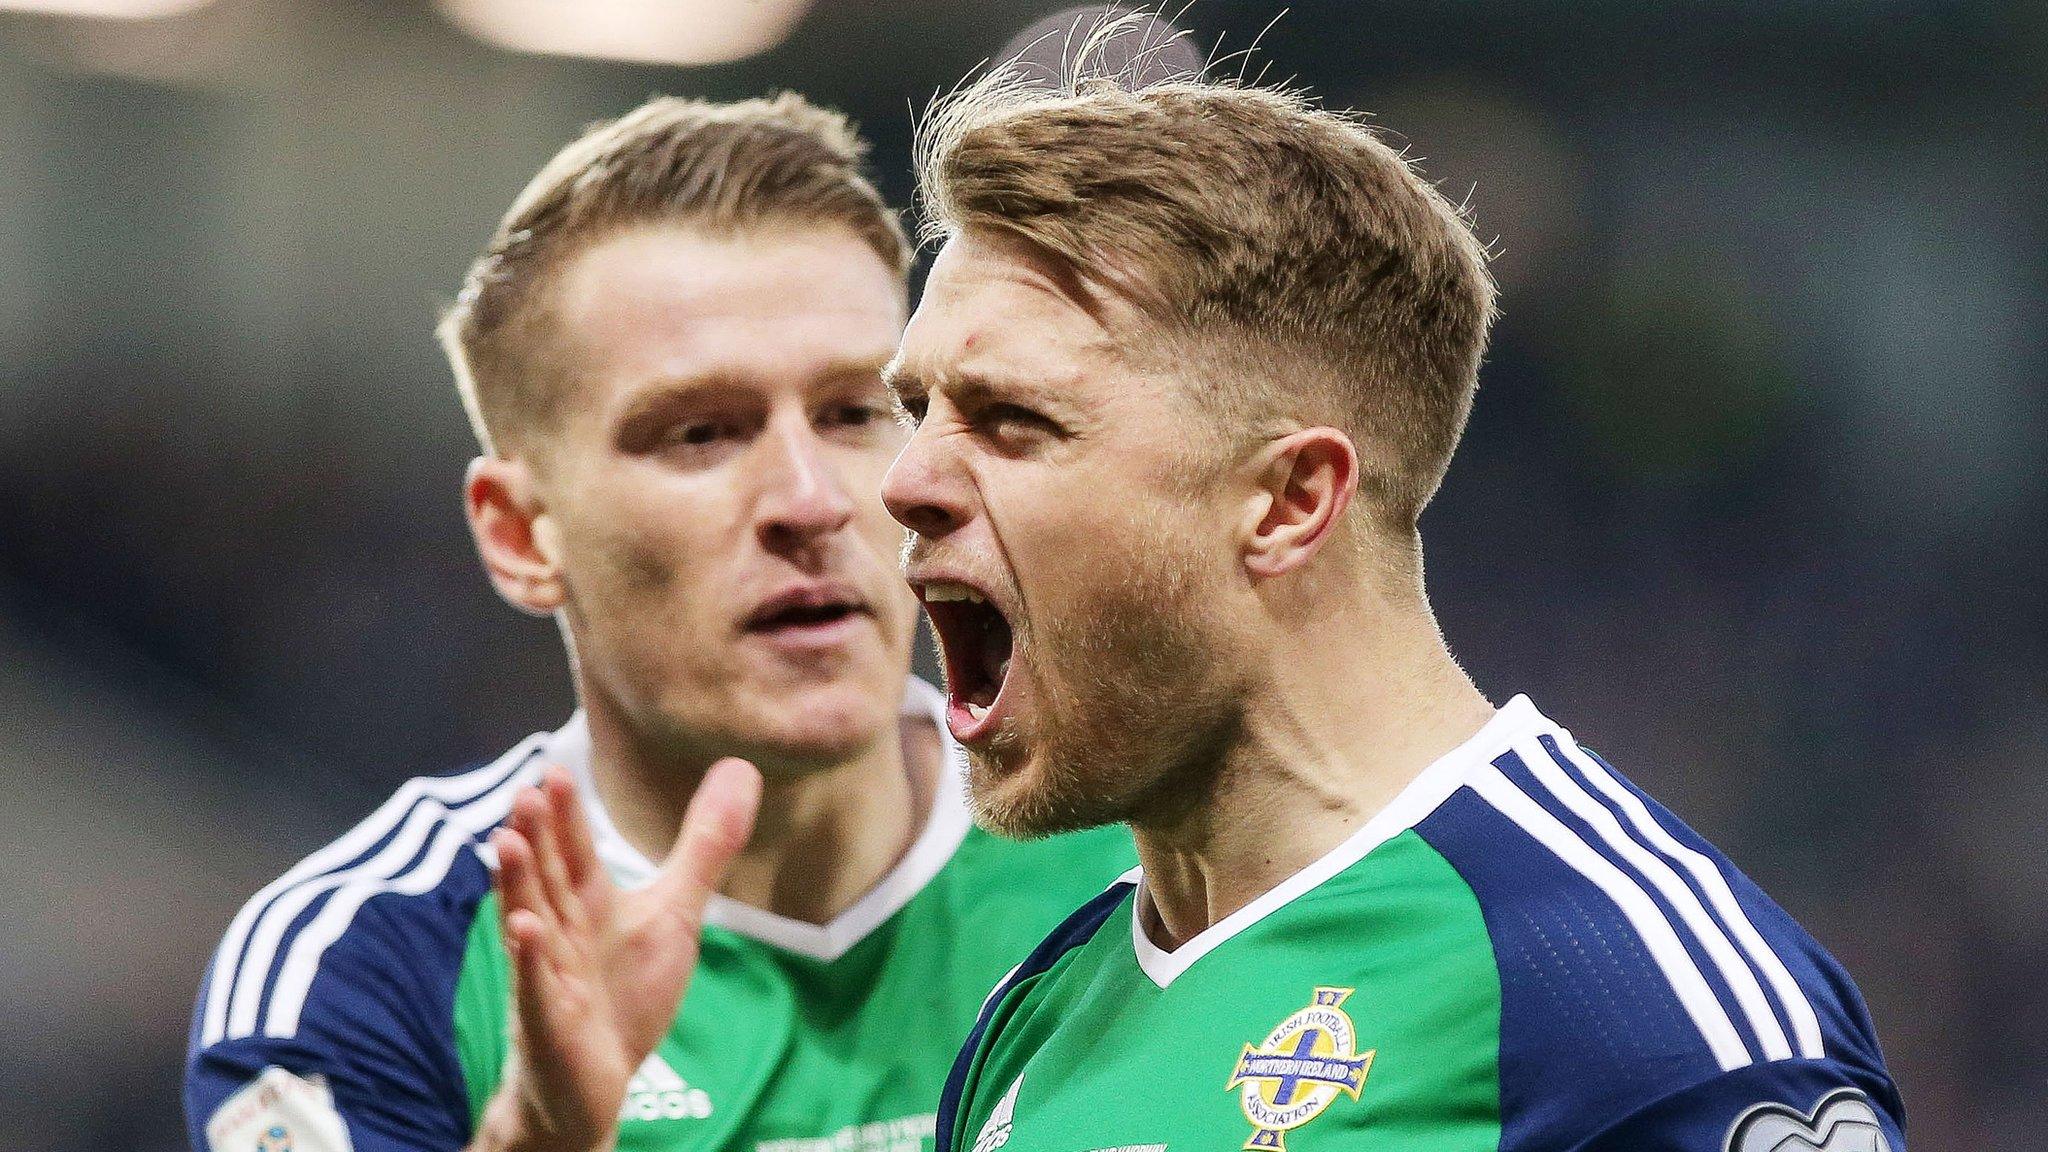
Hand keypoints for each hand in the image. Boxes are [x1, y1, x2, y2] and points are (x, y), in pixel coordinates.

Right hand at [471, 758, 761, 1151]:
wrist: (593, 1085)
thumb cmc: (624, 993)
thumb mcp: (675, 913)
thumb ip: (703, 847)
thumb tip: (741, 768)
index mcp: (588, 904)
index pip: (574, 852)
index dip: (565, 816)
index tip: (553, 770)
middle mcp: (561, 933)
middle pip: (548, 879)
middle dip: (535, 838)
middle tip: (524, 792)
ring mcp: (549, 978)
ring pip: (531, 925)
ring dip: (518, 887)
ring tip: (505, 842)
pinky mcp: (549, 1024)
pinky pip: (536, 990)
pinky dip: (530, 962)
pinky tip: (522, 932)